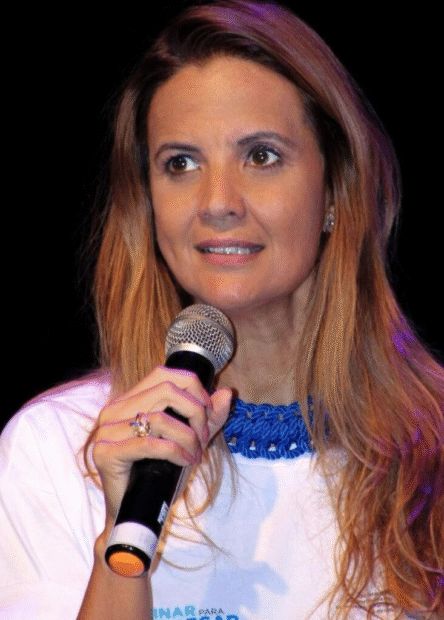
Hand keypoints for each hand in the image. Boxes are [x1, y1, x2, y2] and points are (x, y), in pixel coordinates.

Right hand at [92, 366, 231, 529]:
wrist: (133, 512)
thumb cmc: (158, 474)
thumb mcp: (188, 440)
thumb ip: (207, 418)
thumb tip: (227, 393)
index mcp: (128, 400)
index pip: (164, 374)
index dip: (192, 388)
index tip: (207, 412)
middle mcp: (113, 410)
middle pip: (166, 391)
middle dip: (195, 413)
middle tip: (203, 438)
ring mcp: (106, 431)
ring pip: (160, 417)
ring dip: (187, 437)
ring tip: (194, 454)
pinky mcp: (106, 453)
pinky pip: (150, 444)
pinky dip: (175, 451)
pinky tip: (185, 462)